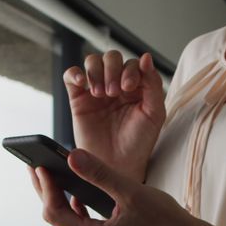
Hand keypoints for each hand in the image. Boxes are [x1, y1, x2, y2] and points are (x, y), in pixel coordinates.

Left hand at [27, 148, 196, 225]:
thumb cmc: (164, 220)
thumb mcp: (131, 192)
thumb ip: (100, 174)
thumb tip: (71, 156)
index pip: (54, 212)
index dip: (45, 188)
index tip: (40, 165)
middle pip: (56, 216)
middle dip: (46, 190)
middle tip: (36, 164)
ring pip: (68, 217)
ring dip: (59, 195)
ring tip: (52, 173)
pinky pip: (83, 220)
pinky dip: (76, 203)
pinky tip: (79, 190)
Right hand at [63, 51, 164, 183]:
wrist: (117, 168)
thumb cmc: (138, 144)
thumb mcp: (153, 114)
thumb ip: (153, 85)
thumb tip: (146, 57)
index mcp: (137, 87)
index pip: (133, 63)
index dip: (130, 70)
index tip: (128, 88)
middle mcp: (117, 85)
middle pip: (111, 57)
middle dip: (112, 70)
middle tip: (113, 92)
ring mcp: (96, 91)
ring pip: (92, 62)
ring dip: (96, 72)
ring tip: (100, 94)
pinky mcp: (78, 99)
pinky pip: (72, 76)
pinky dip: (74, 73)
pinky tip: (81, 82)